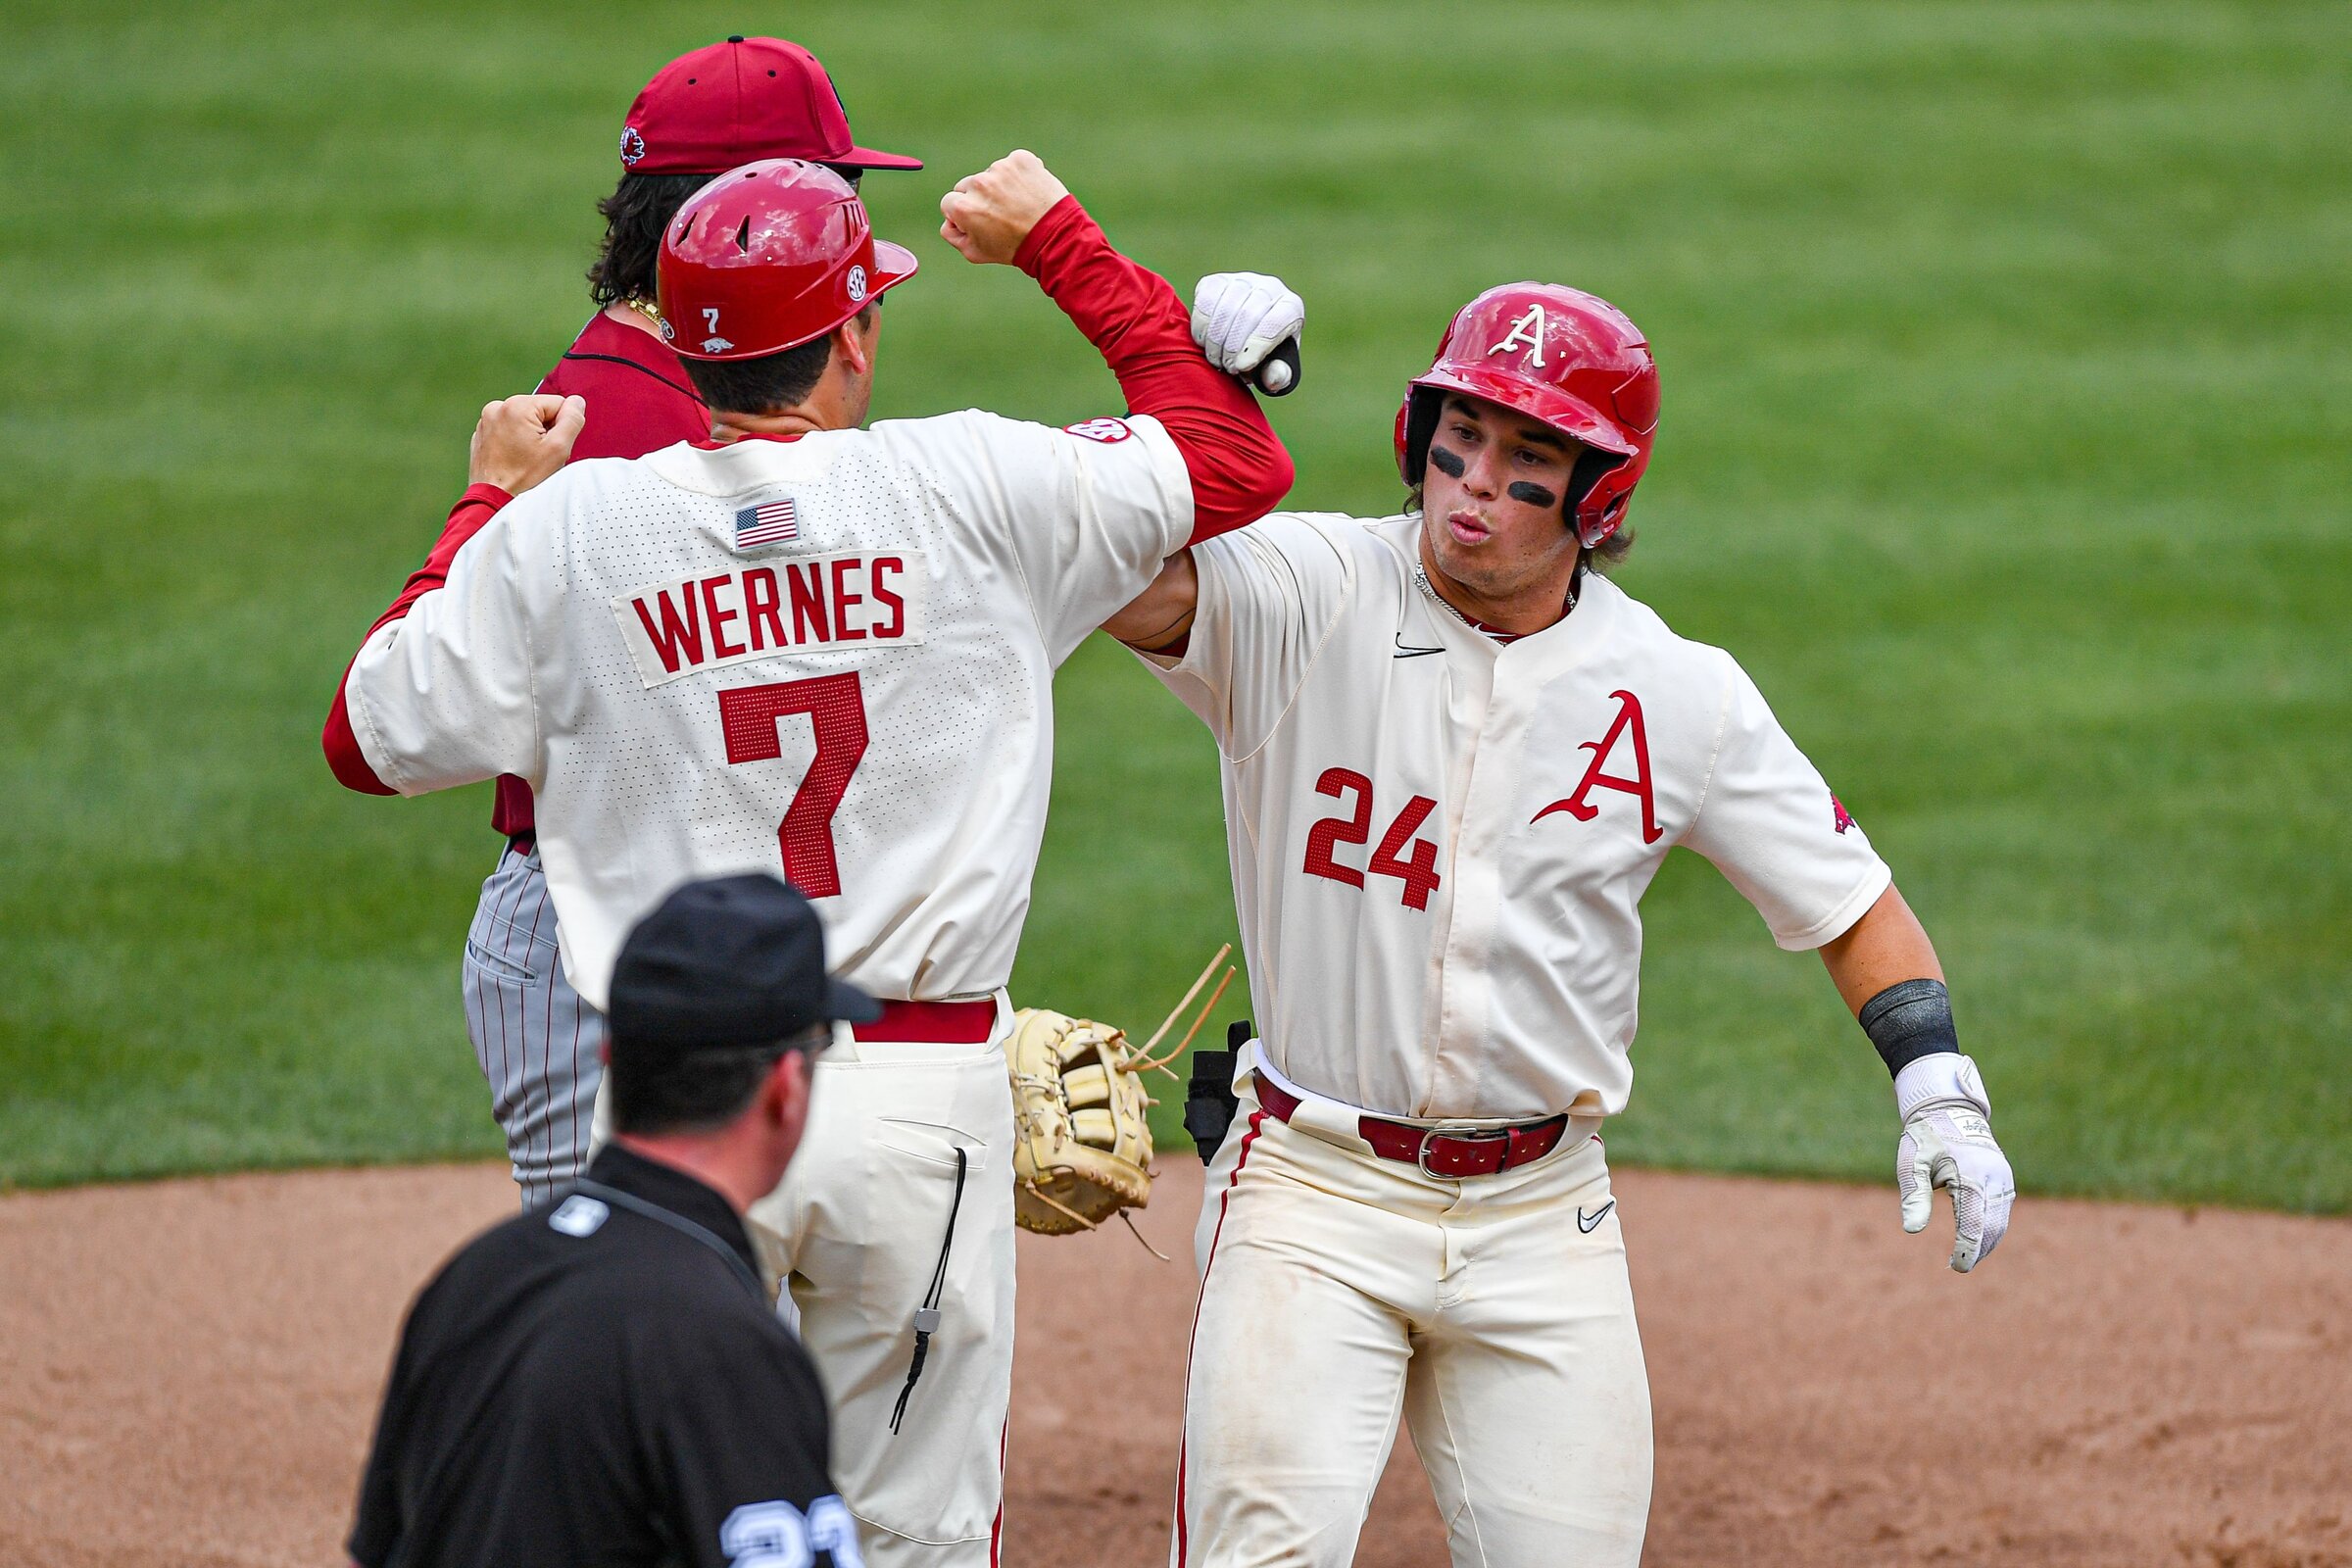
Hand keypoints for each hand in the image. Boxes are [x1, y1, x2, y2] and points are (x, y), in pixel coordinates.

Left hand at [468, 394, 584, 494]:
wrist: (493, 502)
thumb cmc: (525, 480)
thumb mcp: (559, 449)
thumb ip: (573, 419)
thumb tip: (576, 402)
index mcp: (517, 406)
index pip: (558, 404)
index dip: (562, 427)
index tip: (550, 448)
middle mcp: (497, 407)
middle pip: (540, 411)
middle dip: (545, 432)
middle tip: (539, 457)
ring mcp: (486, 421)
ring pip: (525, 421)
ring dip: (530, 437)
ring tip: (526, 460)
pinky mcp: (481, 434)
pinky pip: (508, 431)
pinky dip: (515, 443)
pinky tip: (514, 461)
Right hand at [939, 150, 1069, 264]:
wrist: (1055, 236)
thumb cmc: (1014, 248)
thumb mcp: (975, 252)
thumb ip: (952, 235)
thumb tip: (948, 220)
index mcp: (963, 206)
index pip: (949, 202)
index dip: (964, 214)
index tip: (981, 221)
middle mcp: (979, 183)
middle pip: (968, 185)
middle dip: (981, 198)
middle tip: (1002, 214)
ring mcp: (1000, 169)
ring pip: (991, 174)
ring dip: (1001, 186)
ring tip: (1020, 205)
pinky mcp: (1020, 159)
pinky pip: (1013, 164)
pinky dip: (1020, 176)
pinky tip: (1029, 193)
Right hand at [1191, 272, 1304, 376]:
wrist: (1244, 334)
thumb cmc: (1265, 355)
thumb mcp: (1276, 368)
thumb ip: (1278, 375)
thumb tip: (1271, 379)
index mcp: (1290, 307)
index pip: (1275, 322)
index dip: (1256, 346)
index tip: (1241, 367)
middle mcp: (1269, 287)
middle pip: (1248, 314)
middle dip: (1233, 347)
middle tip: (1227, 367)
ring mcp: (1242, 280)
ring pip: (1225, 308)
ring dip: (1215, 339)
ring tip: (1216, 359)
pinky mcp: (1217, 281)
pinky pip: (1205, 301)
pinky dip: (1201, 326)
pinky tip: (1205, 342)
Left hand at [1894, 1053, 2014, 1272]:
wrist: (1948, 1107)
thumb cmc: (1925, 1136)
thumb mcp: (1912, 1163)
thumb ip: (1913, 1195)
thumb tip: (1912, 1230)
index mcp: (1972, 1174)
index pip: (1974, 1223)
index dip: (1967, 1249)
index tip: (1956, 1267)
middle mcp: (1994, 1177)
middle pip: (1993, 1227)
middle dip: (1978, 1250)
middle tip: (1958, 1267)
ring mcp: (2003, 1177)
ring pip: (2001, 1220)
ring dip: (1987, 1242)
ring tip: (1966, 1258)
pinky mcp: (2004, 1178)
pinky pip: (2002, 1210)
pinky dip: (1992, 1227)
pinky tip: (1977, 1239)